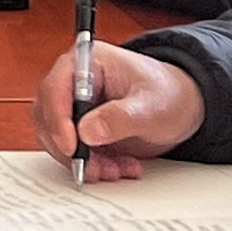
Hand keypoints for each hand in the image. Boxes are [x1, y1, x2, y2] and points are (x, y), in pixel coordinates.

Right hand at [32, 40, 204, 177]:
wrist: (182, 107)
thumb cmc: (170, 94)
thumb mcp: (152, 105)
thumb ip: (120, 117)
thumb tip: (87, 131)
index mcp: (88, 61)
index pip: (56, 88)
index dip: (58, 119)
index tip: (72, 146)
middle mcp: (74, 81)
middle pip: (49, 115)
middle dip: (69, 147)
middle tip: (95, 167)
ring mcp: (75, 106)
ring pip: (56, 137)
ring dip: (80, 160)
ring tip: (114, 169)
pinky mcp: (80, 128)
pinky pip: (71, 150)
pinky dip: (90, 164)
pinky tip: (117, 166)